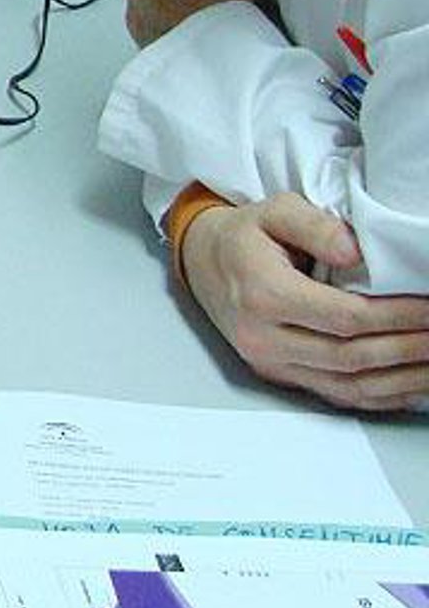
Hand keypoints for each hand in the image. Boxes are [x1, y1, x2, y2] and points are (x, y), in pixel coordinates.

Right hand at [179, 194, 428, 411]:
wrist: (200, 260)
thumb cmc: (242, 236)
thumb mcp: (274, 211)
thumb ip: (315, 226)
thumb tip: (355, 252)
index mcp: (262, 294)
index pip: (345, 318)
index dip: (397, 318)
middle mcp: (263, 337)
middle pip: (351, 357)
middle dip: (408, 349)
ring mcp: (269, 361)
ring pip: (348, 385)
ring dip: (401, 380)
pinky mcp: (277, 374)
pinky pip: (335, 395)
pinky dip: (378, 396)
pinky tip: (407, 387)